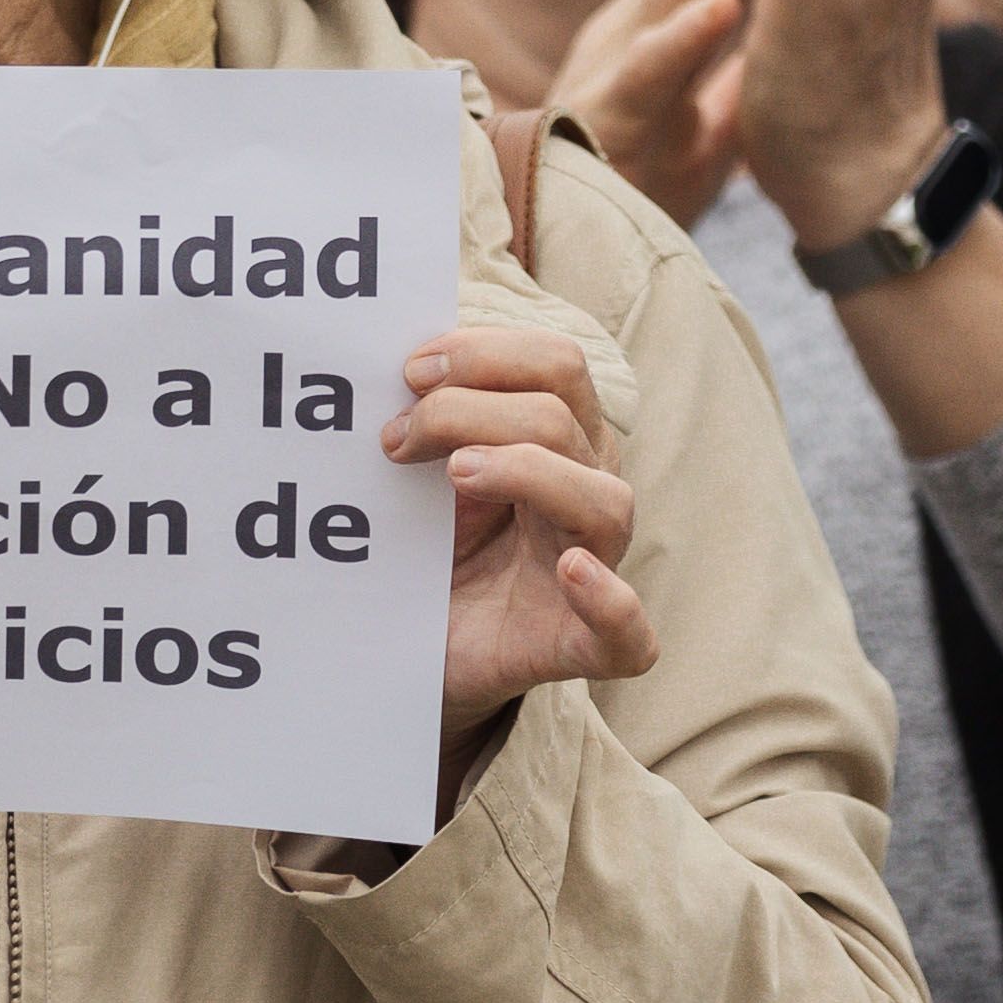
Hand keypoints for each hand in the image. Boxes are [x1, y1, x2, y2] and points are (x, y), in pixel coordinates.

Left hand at [393, 323, 658, 744]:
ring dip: (528, 472)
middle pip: (562, 419)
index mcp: (559, 440)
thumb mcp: (423, 475)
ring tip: (457, 474)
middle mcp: (586, 492)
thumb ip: (422, 421)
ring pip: (605, 501)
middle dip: (469, 410)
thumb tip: (372, 364)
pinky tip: (572, 571)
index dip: (485, 354)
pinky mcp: (584, 646)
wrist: (415, 648)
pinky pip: (631, 634)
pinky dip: (611, 601)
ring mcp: (593, 568)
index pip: (555, 365)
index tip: (411, 371)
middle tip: (396, 439)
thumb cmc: (430, 548)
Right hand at [542, 0, 755, 224]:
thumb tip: (765, 13)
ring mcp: (616, 70)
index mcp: (665, 27)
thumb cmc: (645, 180)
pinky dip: (682, 37)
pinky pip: (645, 75)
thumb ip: (728, 59)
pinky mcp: (606, 121)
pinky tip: (720, 4)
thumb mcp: (705, 111)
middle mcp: (636, 32)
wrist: (578, 263)